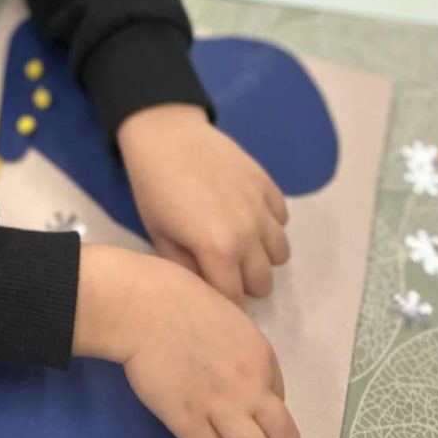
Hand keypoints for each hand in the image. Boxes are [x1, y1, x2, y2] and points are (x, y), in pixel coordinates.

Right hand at [73, 245, 300, 437]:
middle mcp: (251, 388)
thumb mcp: (229, 317)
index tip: (239, 397)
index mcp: (262, 357)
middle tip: (245, 434)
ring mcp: (222, 408)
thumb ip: (243, 351)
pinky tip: (195, 430)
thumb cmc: (178, 298)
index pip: (281, 402)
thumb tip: (240, 374)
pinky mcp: (189, 423)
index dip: (261, 405)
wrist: (142, 306)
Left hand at [117, 104, 289, 302]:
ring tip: (237, 241)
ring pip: (281, 254)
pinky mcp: (268, 183)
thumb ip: (189, 272)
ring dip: (261, 255)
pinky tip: (245, 213)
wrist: (165, 134)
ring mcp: (262, 207)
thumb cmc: (154, 189)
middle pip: (263, 283)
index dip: (220, 302)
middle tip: (221, 267)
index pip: (234, 301)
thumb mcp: (160, 238)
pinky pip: (283, 219)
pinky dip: (269, 223)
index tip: (209, 294)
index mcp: (219, 250)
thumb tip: (208, 291)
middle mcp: (249, 233)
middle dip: (243, 283)